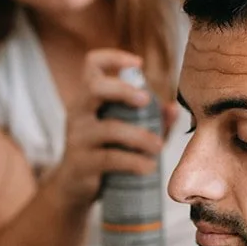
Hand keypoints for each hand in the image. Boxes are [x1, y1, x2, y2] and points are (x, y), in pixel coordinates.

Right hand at [50, 49, 163, 210]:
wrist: (72, 188)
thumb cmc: (103, 151)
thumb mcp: (124, 131)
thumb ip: (151, 119)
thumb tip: (173, 109)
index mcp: (88, 98)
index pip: (91, 64)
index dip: (113, 57)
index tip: (137, 63)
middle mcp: (79, 112)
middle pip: (94, 88)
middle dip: (123, 90)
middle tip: (147, 100)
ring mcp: (78, 138)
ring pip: (109, 128)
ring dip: (140, 136)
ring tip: (159, 147)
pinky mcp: (82, 163)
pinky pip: (110, 158)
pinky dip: (134, 162)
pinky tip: (149, 166)